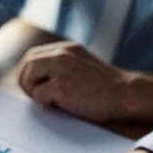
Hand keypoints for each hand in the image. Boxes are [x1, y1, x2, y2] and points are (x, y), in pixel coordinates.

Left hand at [18, 42, 144, 121]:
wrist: (125, 94)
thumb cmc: (102, 87)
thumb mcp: (78, 67)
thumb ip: (58, 67)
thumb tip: (32, 80)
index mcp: (66, 49)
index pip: (32, 56)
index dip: (29, 73)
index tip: (36, 86)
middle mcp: (63, 54)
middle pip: (27, 64)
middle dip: (27, 82)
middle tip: (40, 96)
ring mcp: (62, 68)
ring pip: (28, 77)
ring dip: (35, 91)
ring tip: (53, 99)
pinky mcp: (62, 86)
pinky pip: (39, 95)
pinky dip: (47, 103)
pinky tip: (65, 103)